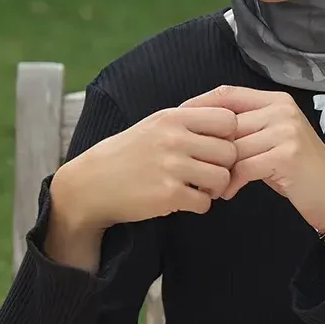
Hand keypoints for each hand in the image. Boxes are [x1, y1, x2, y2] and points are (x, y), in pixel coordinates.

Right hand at [51, 106, 237, 232]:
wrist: (92, 184)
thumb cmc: (129, 153)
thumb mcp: (155, 124)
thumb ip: (190, 118)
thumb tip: (232, 117)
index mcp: (173, 117)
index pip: (228, 120)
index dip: (229, 137)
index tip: (214, 148)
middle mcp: (173, 138)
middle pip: (230, 151)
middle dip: (224, 166)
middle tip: (208, 173)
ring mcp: (170, 166)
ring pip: (222, 178)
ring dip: (215, 188)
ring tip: (198, 187)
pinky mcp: (167, 194)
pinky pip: (205, 202)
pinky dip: (199, 205)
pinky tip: (184, 200)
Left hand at [182, 86, 324, 236]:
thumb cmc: (299, 172)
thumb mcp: (272, 142)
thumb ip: (245, 130)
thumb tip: (201, 129)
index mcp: (276, 101)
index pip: (227, 94)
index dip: (198, 105)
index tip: (176, 120)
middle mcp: (282, 110)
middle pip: (226, 123)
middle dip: (205, 146)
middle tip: (189, 165)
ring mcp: (286, 131)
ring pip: (233, 147)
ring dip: (216, 170)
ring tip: (209, 185)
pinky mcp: (287, 155)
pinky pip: (244, 167)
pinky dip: (231, 183)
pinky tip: (228, 193)